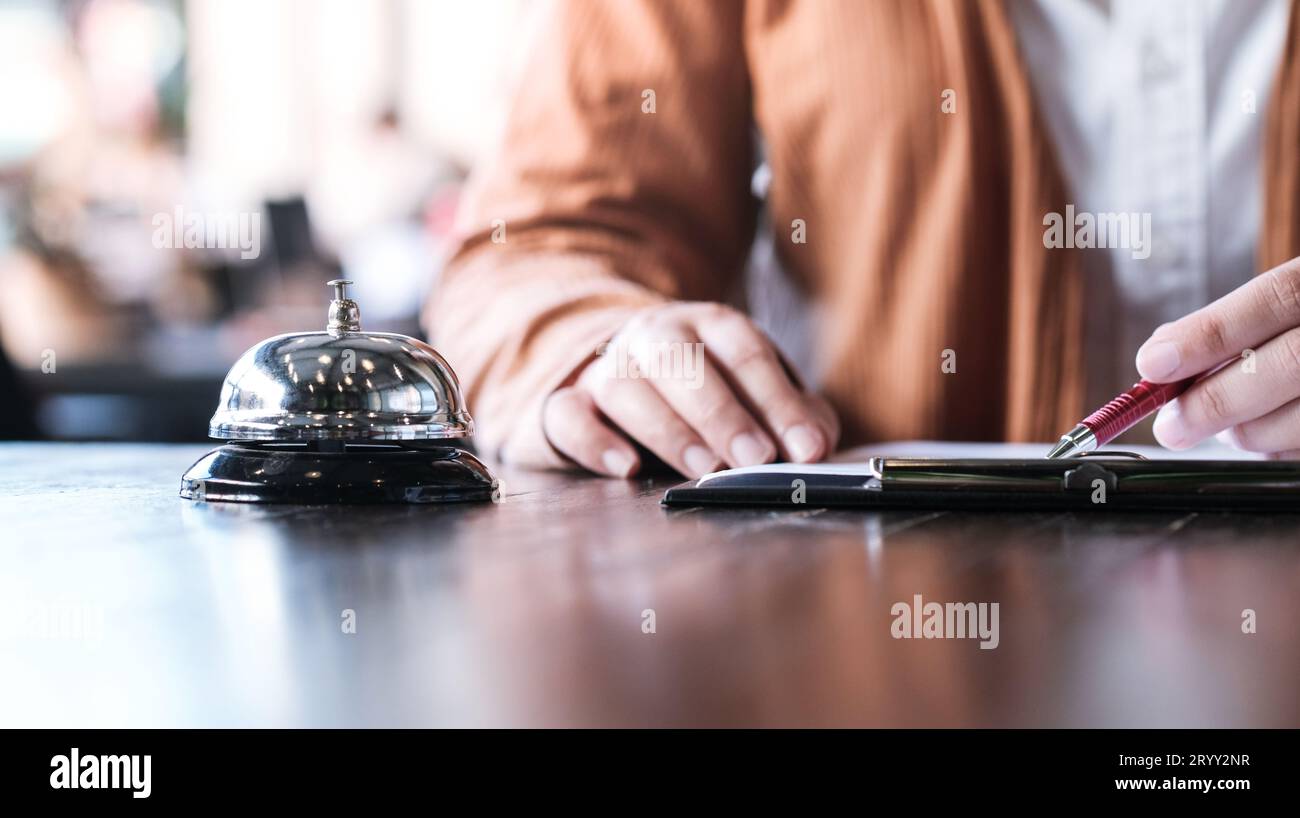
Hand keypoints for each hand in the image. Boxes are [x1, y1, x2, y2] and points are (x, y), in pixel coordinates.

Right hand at [542, 302, 838, 476]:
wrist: (618, 373)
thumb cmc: (703, 391)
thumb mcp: (755, 393)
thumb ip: (793, 416)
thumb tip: (818, 446)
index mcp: (707, 325)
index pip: (745, 352)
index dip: (779, 400)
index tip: (807, 447)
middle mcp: (653, 336)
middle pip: (682, 362)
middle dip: (723, 412)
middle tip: (757, 458)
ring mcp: (605, 368)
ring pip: (626, 386)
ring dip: (667, 429)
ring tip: (702, 468)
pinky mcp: (564, 403)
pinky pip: (568, 414)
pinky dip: (594, 441)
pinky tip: (625, 468)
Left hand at [1136, 259, 1299, 456]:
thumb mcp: (1292, 302)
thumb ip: (1235, 326)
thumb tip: (1160, 357)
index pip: (1275, 299)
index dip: (1210, 334)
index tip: (1152, 363)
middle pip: (1290, 363)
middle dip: (1218, 400)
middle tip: (1172, 427)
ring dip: (1251, 431)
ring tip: (1231, 428)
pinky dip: (1281, 449)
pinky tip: (1270, 438)